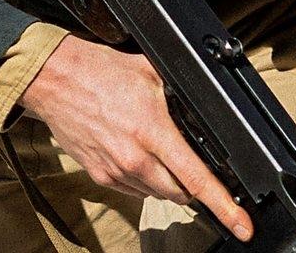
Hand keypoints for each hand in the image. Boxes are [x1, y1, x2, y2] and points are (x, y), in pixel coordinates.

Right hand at [21, 35, 253, 241]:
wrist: (54, 79)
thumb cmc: (98, 71)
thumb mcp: (151, 72)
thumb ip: (180, 94)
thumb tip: (204, 107)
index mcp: (151, 130)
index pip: (196, 177)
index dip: (224, 204)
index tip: (241, 224)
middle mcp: (134, 157)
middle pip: (181, 193)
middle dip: (195, 186)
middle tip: (194, 166)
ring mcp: (115, 170)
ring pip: (158, 193)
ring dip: (169, 182)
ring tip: (159, 151)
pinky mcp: (100, 176)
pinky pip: (135, 191)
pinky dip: (145, 180)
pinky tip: (139, 155)